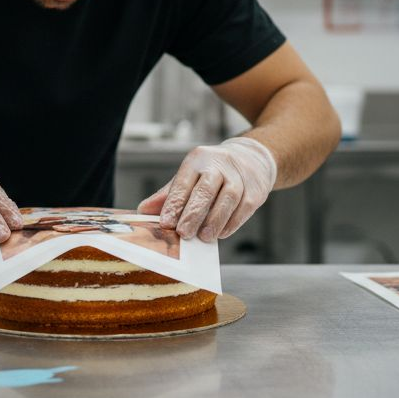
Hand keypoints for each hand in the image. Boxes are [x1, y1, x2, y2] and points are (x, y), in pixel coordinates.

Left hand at [137, 137, 276, 241]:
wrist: (251, 160)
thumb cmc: (213, 172)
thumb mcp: (189, 176)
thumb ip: (168, 194)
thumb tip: (143, 210)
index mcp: (197, 160)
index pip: (183, 182)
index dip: (174, 204)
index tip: (165, 223)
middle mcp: (219, 165)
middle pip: (206, 189)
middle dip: (193, 213)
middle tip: (183, 233)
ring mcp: (239, 176)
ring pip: (228, 198)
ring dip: (215, 220)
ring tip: (203, 237)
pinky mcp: (255, 190)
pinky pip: (243, 208)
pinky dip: (231, 222)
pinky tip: (221, 233)